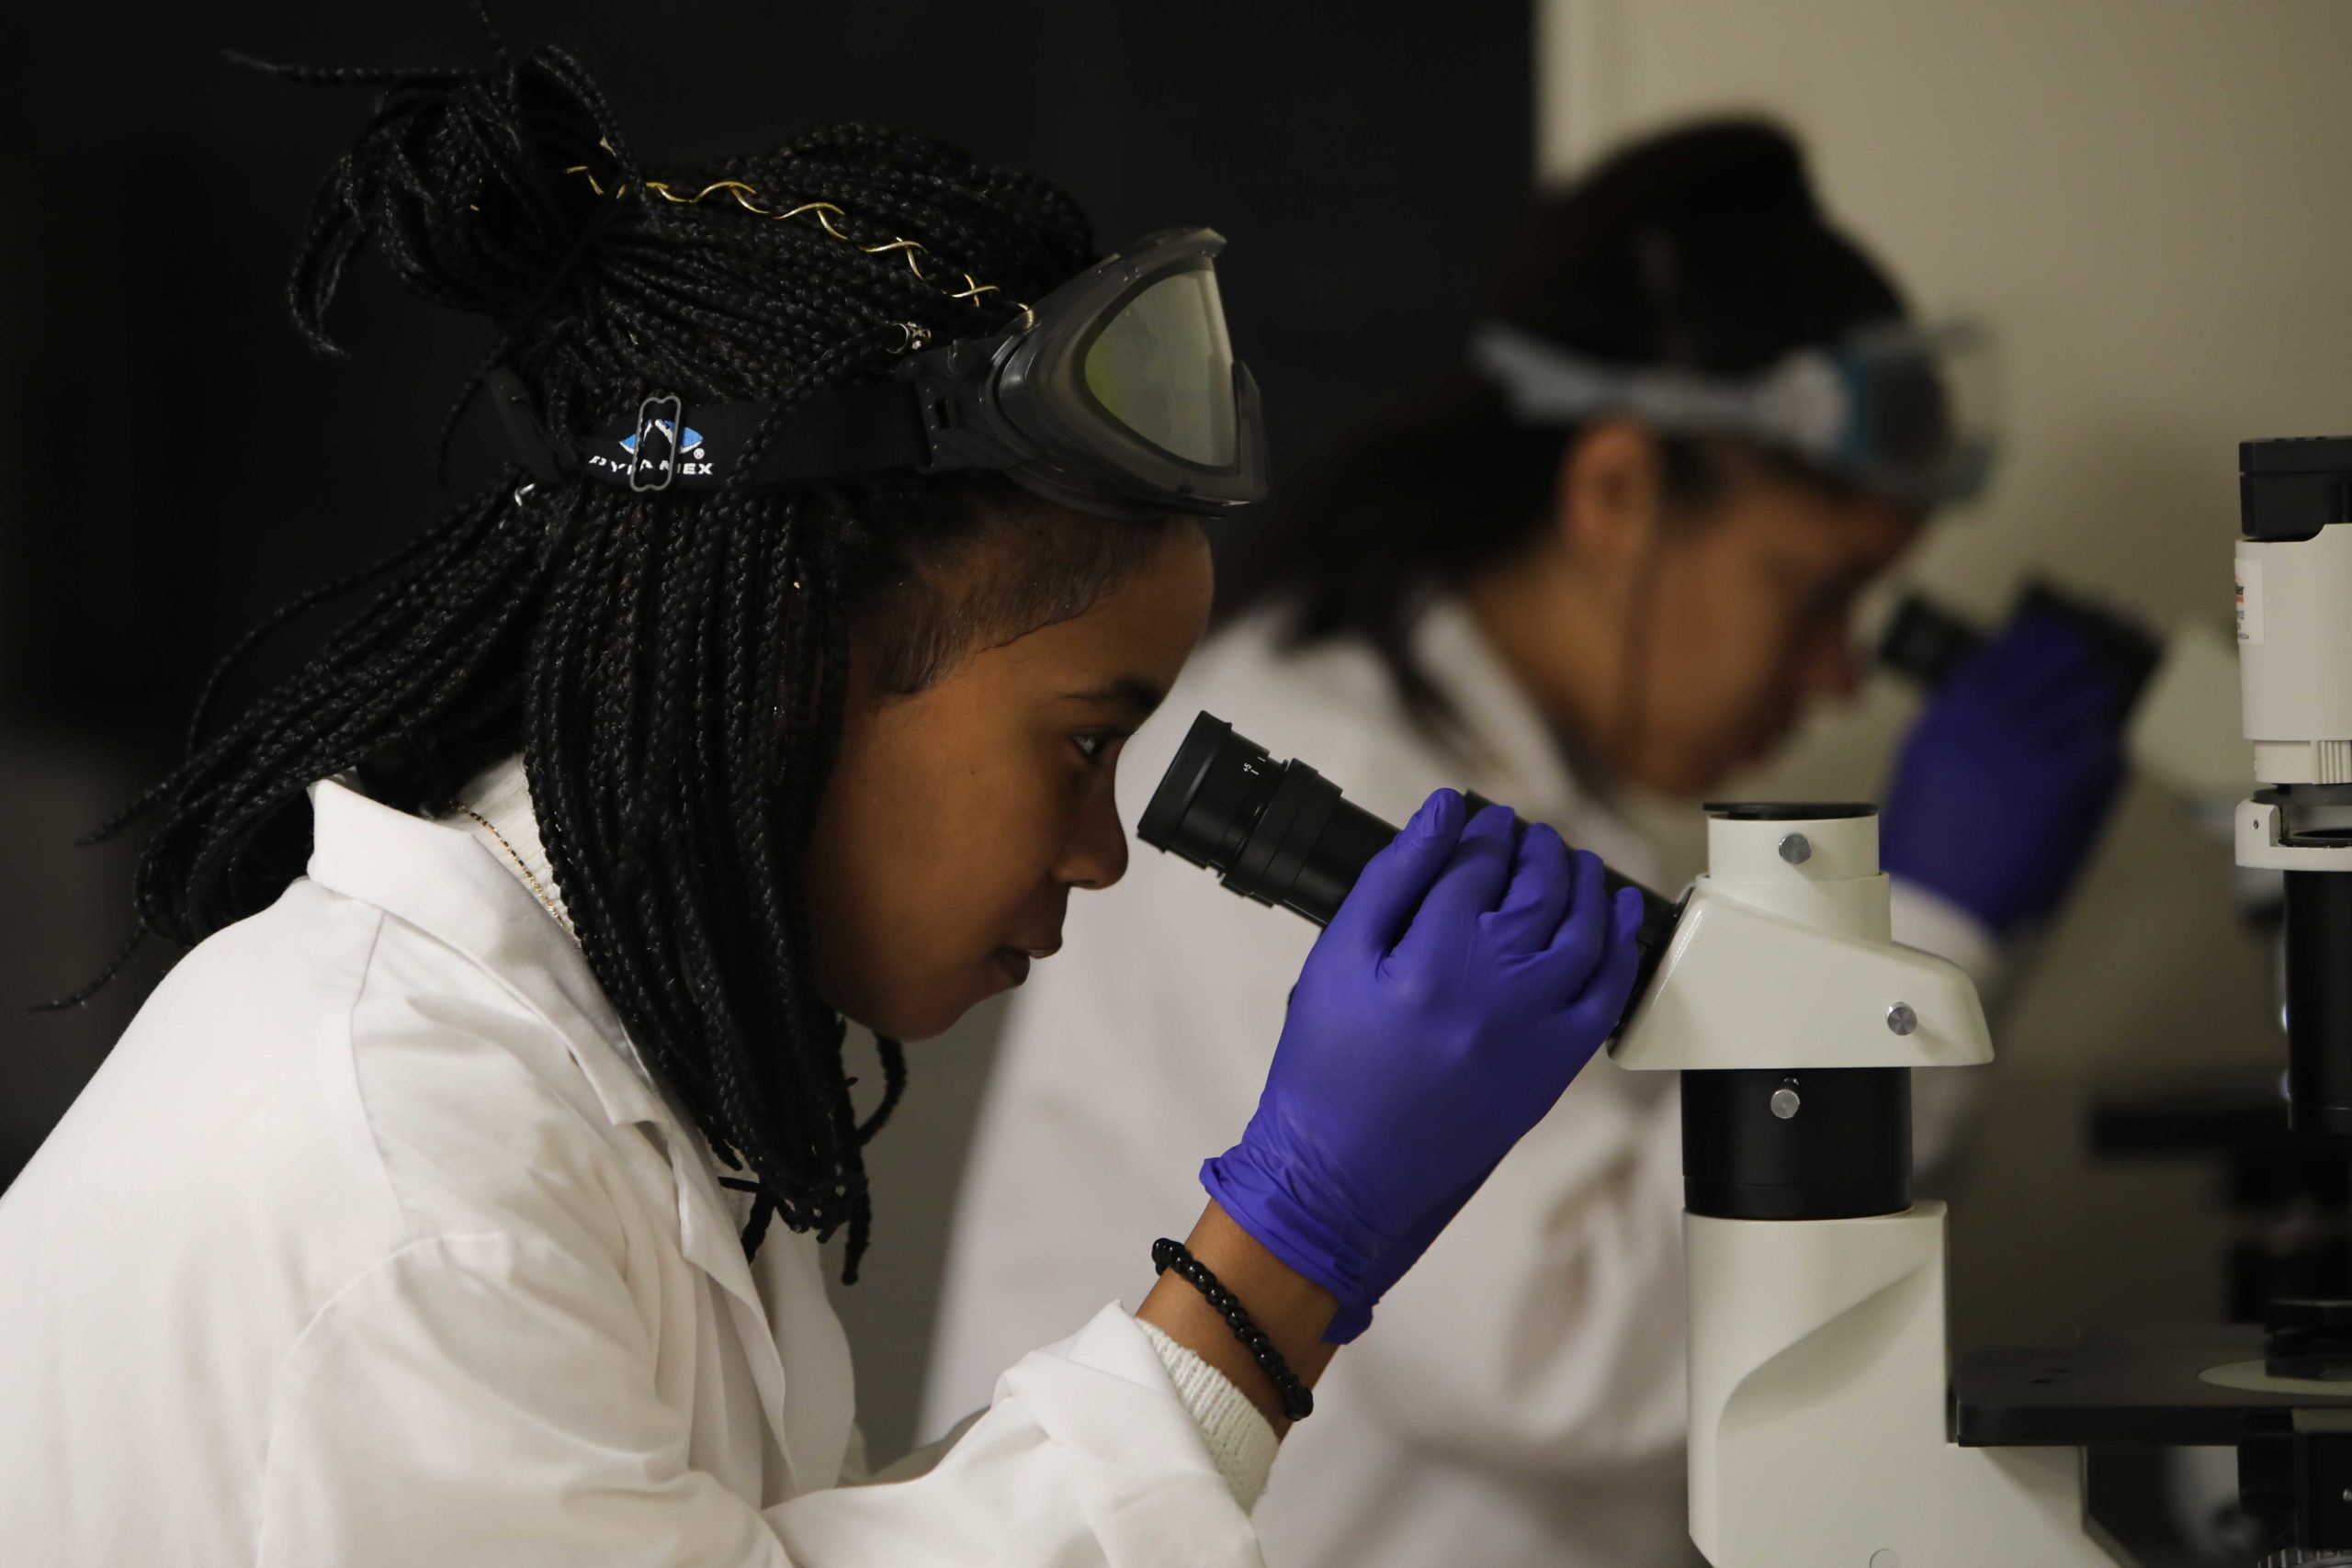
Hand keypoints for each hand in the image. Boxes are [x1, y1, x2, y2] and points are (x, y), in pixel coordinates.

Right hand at [1201, 791, 1644, 1341]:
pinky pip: (1608, 994)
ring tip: (1569, 861)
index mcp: (1434, 956)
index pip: (1476, 862)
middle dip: (1534, 847)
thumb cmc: (1326, 1071)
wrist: (1346, 1178)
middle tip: (1523, 832)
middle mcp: (1499, 987)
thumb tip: (1438, 817)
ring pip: (1585, 929)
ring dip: (1583, 882)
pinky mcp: (1558, 1067)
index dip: (1481, 828)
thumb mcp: (1335, 963)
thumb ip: (1389, 880)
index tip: (1477, 815)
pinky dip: (1619, 946)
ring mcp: (1538, 1028)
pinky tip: (1614, 916)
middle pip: (1539, 886)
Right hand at [1880, 599, 2129, 934]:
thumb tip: (1987, 710)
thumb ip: (1953, 735)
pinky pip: (2093, 752)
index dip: (2022, 641)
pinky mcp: (2050, 785)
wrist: (1931, 898)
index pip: (1988, 662)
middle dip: (2068, 656)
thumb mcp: (1921, 775)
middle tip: (2088, 647)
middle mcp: (1977, 729)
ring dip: (2095, 694)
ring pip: (2074, 705)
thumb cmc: (1921, 849)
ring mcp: (2015, 754)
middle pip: (2037, 672)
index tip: (2040, 628)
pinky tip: (2110, 743)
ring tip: (2109, 685)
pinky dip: (2104, 746)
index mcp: (1941, 724)